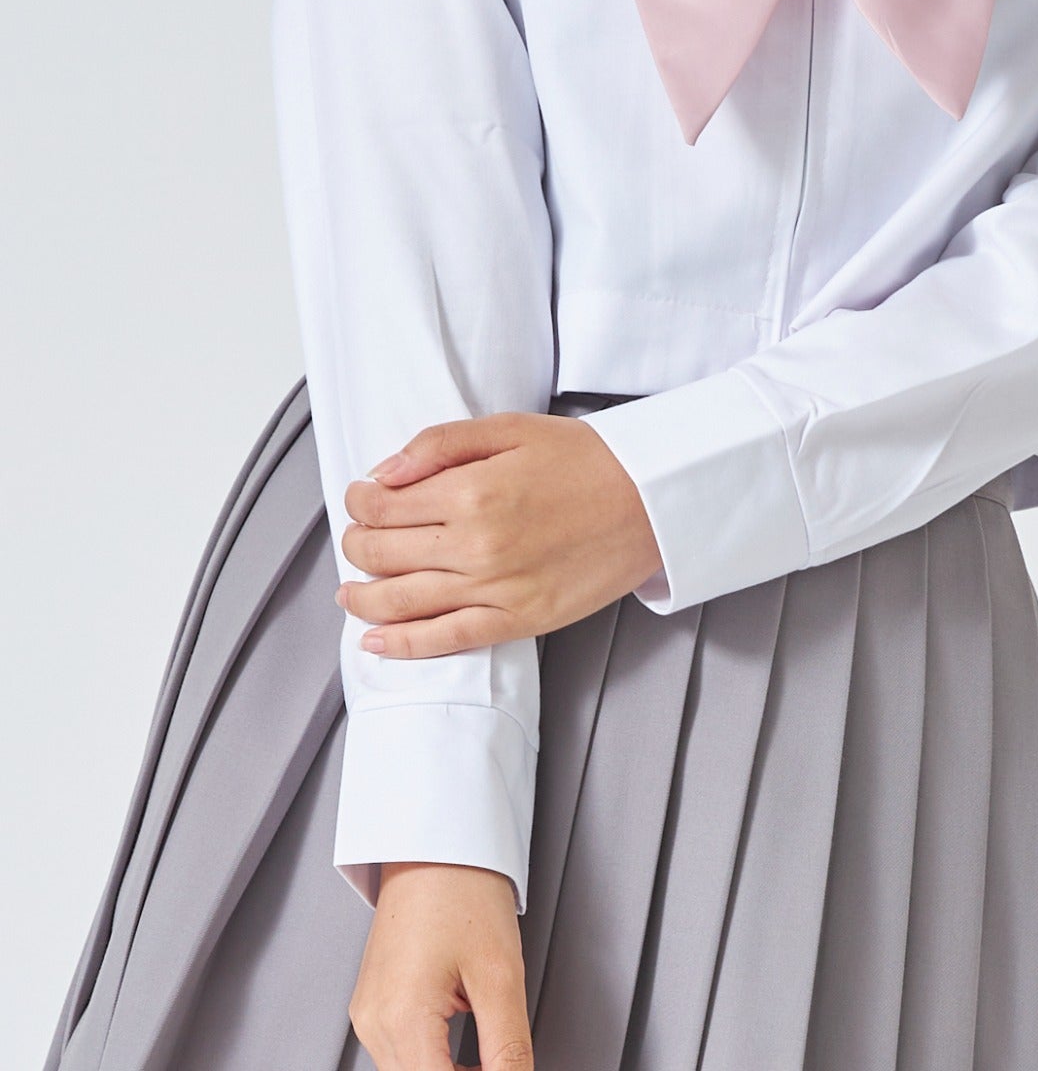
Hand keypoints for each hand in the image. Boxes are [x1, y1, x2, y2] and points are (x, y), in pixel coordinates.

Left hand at [335, 412, 663, 656]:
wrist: (651, 502)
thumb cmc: (586, 460)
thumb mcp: (511, 428)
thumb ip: (441, 444)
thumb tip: (383, 472)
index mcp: (470, 492)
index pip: (382, 506)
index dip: (359, 501)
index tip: (361, 496)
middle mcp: (475, 546)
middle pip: (382, 555)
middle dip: (357, 544)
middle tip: (358, 536)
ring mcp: (495, 589)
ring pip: (402, 602)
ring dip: (363, 597)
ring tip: (350, 590)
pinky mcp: (517, 620)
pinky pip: (446, 640)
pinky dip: (403, 646)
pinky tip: (375, 642)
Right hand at [349, 861, 527, 1069]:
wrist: (436, 842)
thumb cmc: (463, 887)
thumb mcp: (501, 974)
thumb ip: (508, 1047)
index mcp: (401, 1017)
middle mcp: (374, 1021)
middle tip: (506, 1064)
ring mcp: (369, 1012)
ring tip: (491, 1060)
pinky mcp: (373, 1002)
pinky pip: (401, 1053)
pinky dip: (434, 1061)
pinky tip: (465, 1053)